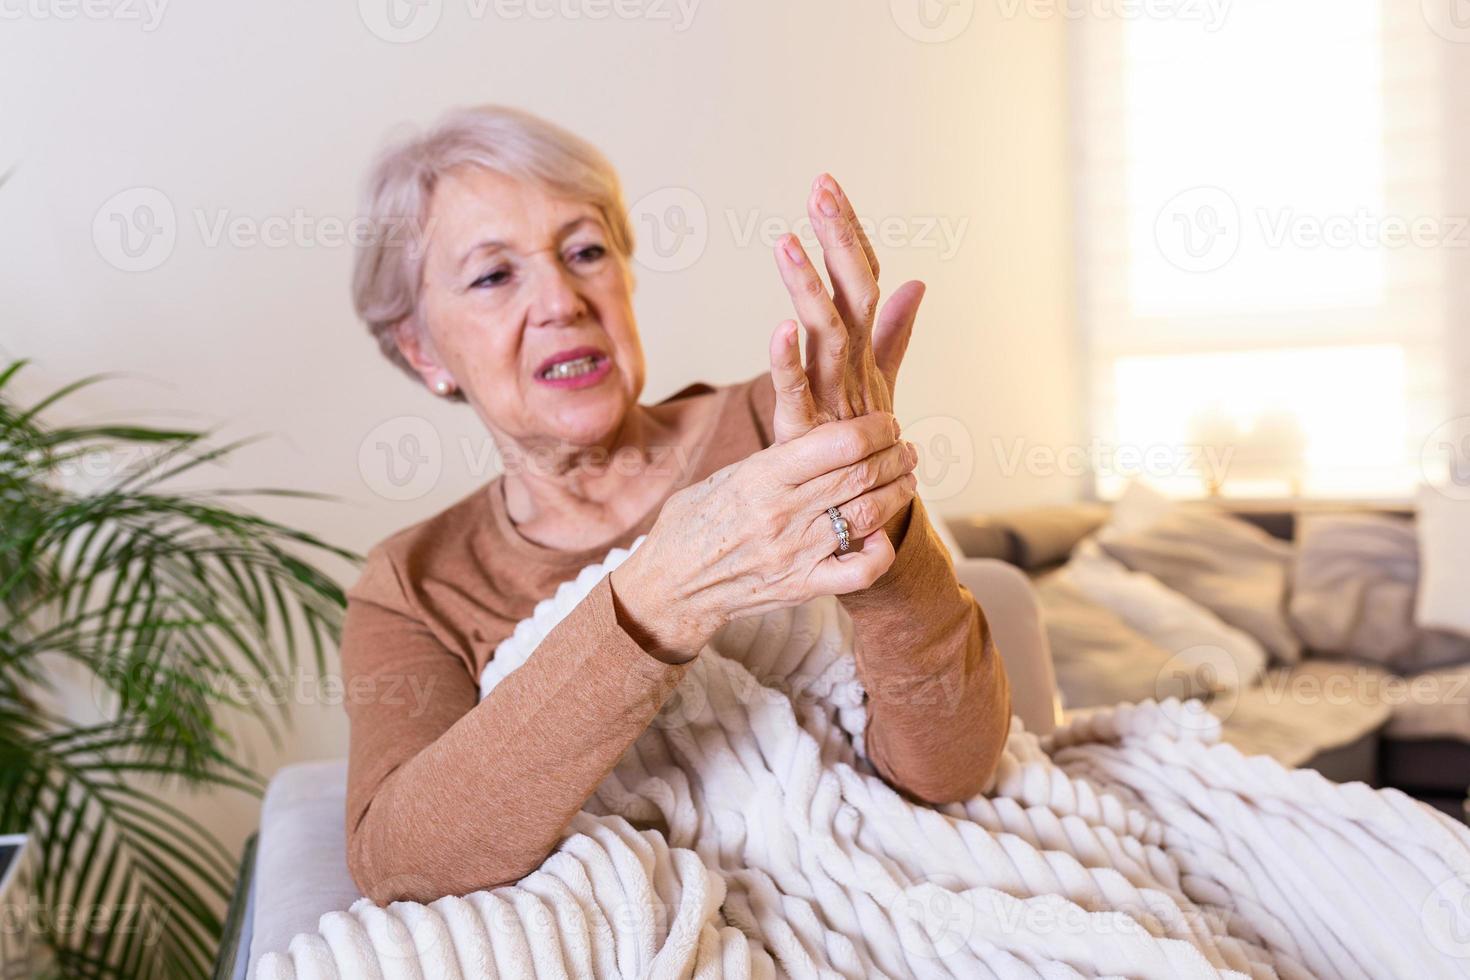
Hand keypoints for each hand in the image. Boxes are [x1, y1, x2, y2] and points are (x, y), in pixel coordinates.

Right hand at [608, 411, 918, 662]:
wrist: (670, 586)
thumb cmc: (695, 523)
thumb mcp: (726, 477)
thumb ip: (774, 461)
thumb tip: (818, 437)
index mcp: (762, 477)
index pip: (837, 443)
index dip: (873, 428)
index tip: (887, 423)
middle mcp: (782, 513)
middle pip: (860, 475)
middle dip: (893, 455)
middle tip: (905, 448)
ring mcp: (795, 552)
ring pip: (867, 515)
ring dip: (897, 492)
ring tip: (907, 479)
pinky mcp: (803, 587)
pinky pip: (859, 571)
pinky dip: (880, 551)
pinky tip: (882, 536)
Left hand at [767, 173, 926, 446]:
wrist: (858, 511)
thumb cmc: (861, 444)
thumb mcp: (877, 382)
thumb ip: (893, 334)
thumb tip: (914, 283)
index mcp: (864, 348)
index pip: (863, 278)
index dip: (849, 232)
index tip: (827, 184)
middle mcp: (854, 365)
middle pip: (854, 290)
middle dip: (839, 237)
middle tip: (821, 188)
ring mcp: (834, 395)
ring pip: (828, 331)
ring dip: (810, 285)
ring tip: (786, 242)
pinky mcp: (807, 429)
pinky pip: (797, 392)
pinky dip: (788, 361)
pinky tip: (779, 326)